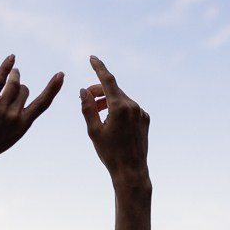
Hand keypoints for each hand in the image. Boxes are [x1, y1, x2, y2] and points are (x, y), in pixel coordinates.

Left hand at [0, 55, 62, 172]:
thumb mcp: (9, 136)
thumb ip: (16, 118)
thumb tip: (18, 93)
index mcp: (23, 125)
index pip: (43, 103)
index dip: (53, 88)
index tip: (60, 75)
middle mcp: (15, 116)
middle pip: (24, 90)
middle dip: (19, 86)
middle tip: (13, 86)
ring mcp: (1, 109)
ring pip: (14, 83)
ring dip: (14, 74)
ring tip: (13, 71)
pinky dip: (6, 67)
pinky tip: (11, 58)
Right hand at [80, 55, 148, 189]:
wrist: (131, 171)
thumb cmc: (110, 153)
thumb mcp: (93, 131)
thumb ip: (87, 108)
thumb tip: (83, 91)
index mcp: (120, 107)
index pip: (107, 80)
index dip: (99, 68)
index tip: (92, 58)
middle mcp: (133, 106)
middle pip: (113, 90)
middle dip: (99, 92)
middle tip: (86, 98)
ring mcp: (141, 112)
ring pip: (121, 99)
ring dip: (108, 102)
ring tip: (97, 113)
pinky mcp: (145, 119)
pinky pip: (130, 108)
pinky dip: (118, 110)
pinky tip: (111, 122)